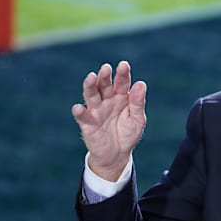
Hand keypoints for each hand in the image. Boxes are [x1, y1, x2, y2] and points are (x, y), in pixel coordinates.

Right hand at [72, 61, 146, 181]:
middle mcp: (107, 100)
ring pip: (91, 95)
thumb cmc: (128, 134)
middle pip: (104, 85)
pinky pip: (82, 116)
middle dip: (105, 76)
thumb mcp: (138, 119)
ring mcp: (96, 110)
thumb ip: (138, 102)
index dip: (122, 74)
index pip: (122, 83)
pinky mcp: (88, 123)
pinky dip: (79, 111)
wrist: (118, 155)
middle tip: (106, 68)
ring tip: (91, 77)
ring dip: (90, 86)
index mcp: (121, 97)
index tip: (123, 65)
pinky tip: (79, 108)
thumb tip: (141, 84)